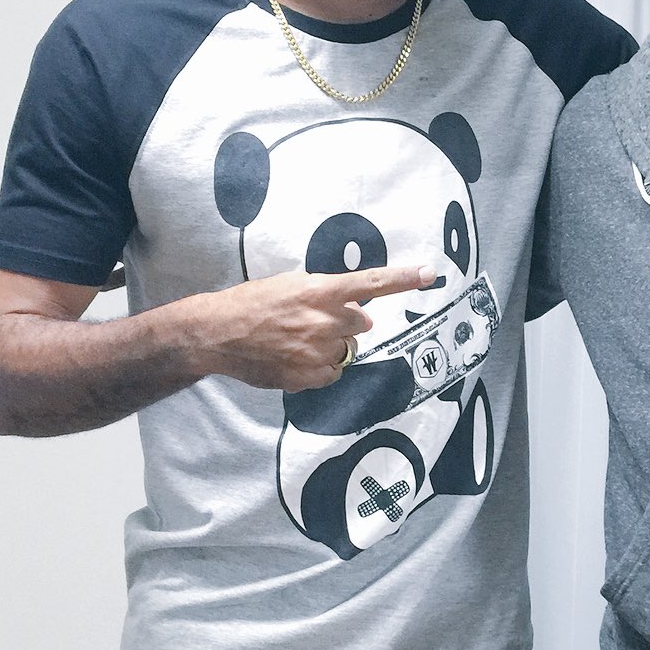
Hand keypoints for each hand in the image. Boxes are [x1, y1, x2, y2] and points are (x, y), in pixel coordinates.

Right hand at [191, 264, 438, 391]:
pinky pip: (332, 372)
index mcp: (320, 291)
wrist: (218, 333)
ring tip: (296, 340)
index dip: (403, 279)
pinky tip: (293, 357)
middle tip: (313, 321)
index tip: (430, 274)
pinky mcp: (310, 376)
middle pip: (362, 323)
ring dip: (330, 345)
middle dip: (345, 322)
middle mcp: (325, 321)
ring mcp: (319, 351)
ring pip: (346, 349)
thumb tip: (354, 307)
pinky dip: (319, 366)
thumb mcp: (290, 283)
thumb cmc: (253, 303)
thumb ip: (326, 292)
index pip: (371, 283)